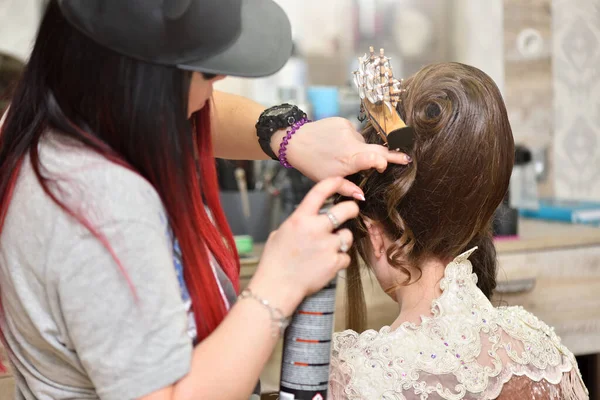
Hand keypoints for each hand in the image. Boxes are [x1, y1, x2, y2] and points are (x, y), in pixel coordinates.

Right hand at [249, 177, 358, 314]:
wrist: (277, 286)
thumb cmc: (275, 261)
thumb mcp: (281, 232)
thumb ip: (299, 222)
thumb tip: (311, 217)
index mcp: (300, 218)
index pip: (320, 191)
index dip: (336, 182)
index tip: (343, 182)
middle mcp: (315, 229)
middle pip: (346, 209)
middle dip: (352, 209)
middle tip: (350, 212)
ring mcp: (327, 246)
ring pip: (347, 235)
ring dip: (342, 240)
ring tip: (328, 249)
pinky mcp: (334, 263)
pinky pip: (345, 256)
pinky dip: (339, 260)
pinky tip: (326, 264)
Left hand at [272, 117, 411, 199]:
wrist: (295, 141)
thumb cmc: (312, 164)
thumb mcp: (328, 179)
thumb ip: (347, 187)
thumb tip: (362, 197)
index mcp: (348, 160)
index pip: (374, 158)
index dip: (388, 160)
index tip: (402, 161)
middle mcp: (350, 143)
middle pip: (377, 149)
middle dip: (391, 154)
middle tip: (404, 157)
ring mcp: (347, 130)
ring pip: (362, 142)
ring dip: (359, 149)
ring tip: (342, 155)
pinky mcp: (343, 121)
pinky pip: (353, 134)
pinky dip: (350, 140)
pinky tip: (338, 144)